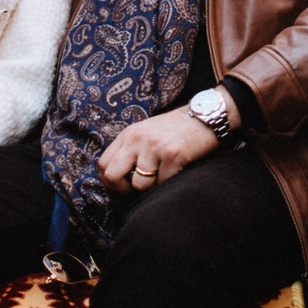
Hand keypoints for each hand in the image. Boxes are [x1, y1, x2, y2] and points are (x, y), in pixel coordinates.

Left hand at [96, 109, 218, 192]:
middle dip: (122, 190)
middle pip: (112, 176)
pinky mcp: (173, 155)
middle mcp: (137, 139)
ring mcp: (154, 147)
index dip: (109, 182)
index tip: (121, 187)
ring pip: (140, 185)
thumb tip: (116, 179)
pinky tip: (177, 169)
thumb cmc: (174, 129)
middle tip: (135, 191)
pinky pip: (163, 183)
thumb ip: (130, 150)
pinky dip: (169, 182)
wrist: (204, 116)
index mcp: (128, 135)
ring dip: (151, 187)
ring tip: (162, 175)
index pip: (102, 164)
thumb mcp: (145, 133)